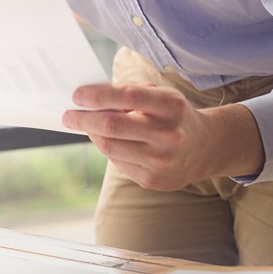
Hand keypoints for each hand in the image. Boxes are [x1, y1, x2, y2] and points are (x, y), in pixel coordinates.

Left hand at [63, 83, 263, 190]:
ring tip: (83, 125)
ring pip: (110, 147)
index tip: (76, 95)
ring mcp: (161, 161)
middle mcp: (168, 135)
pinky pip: (117, 162)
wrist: (204, 147)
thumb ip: (129, 93)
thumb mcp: (160, 94)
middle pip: (112, 125)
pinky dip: (107, 149)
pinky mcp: (153, 180)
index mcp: (171, 106)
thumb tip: (89, 98)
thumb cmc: (172, 114)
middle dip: (83, 119)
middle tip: (68, 115)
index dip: (97, 95)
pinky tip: (105, 140)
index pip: (127, 96)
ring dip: (91, 134)